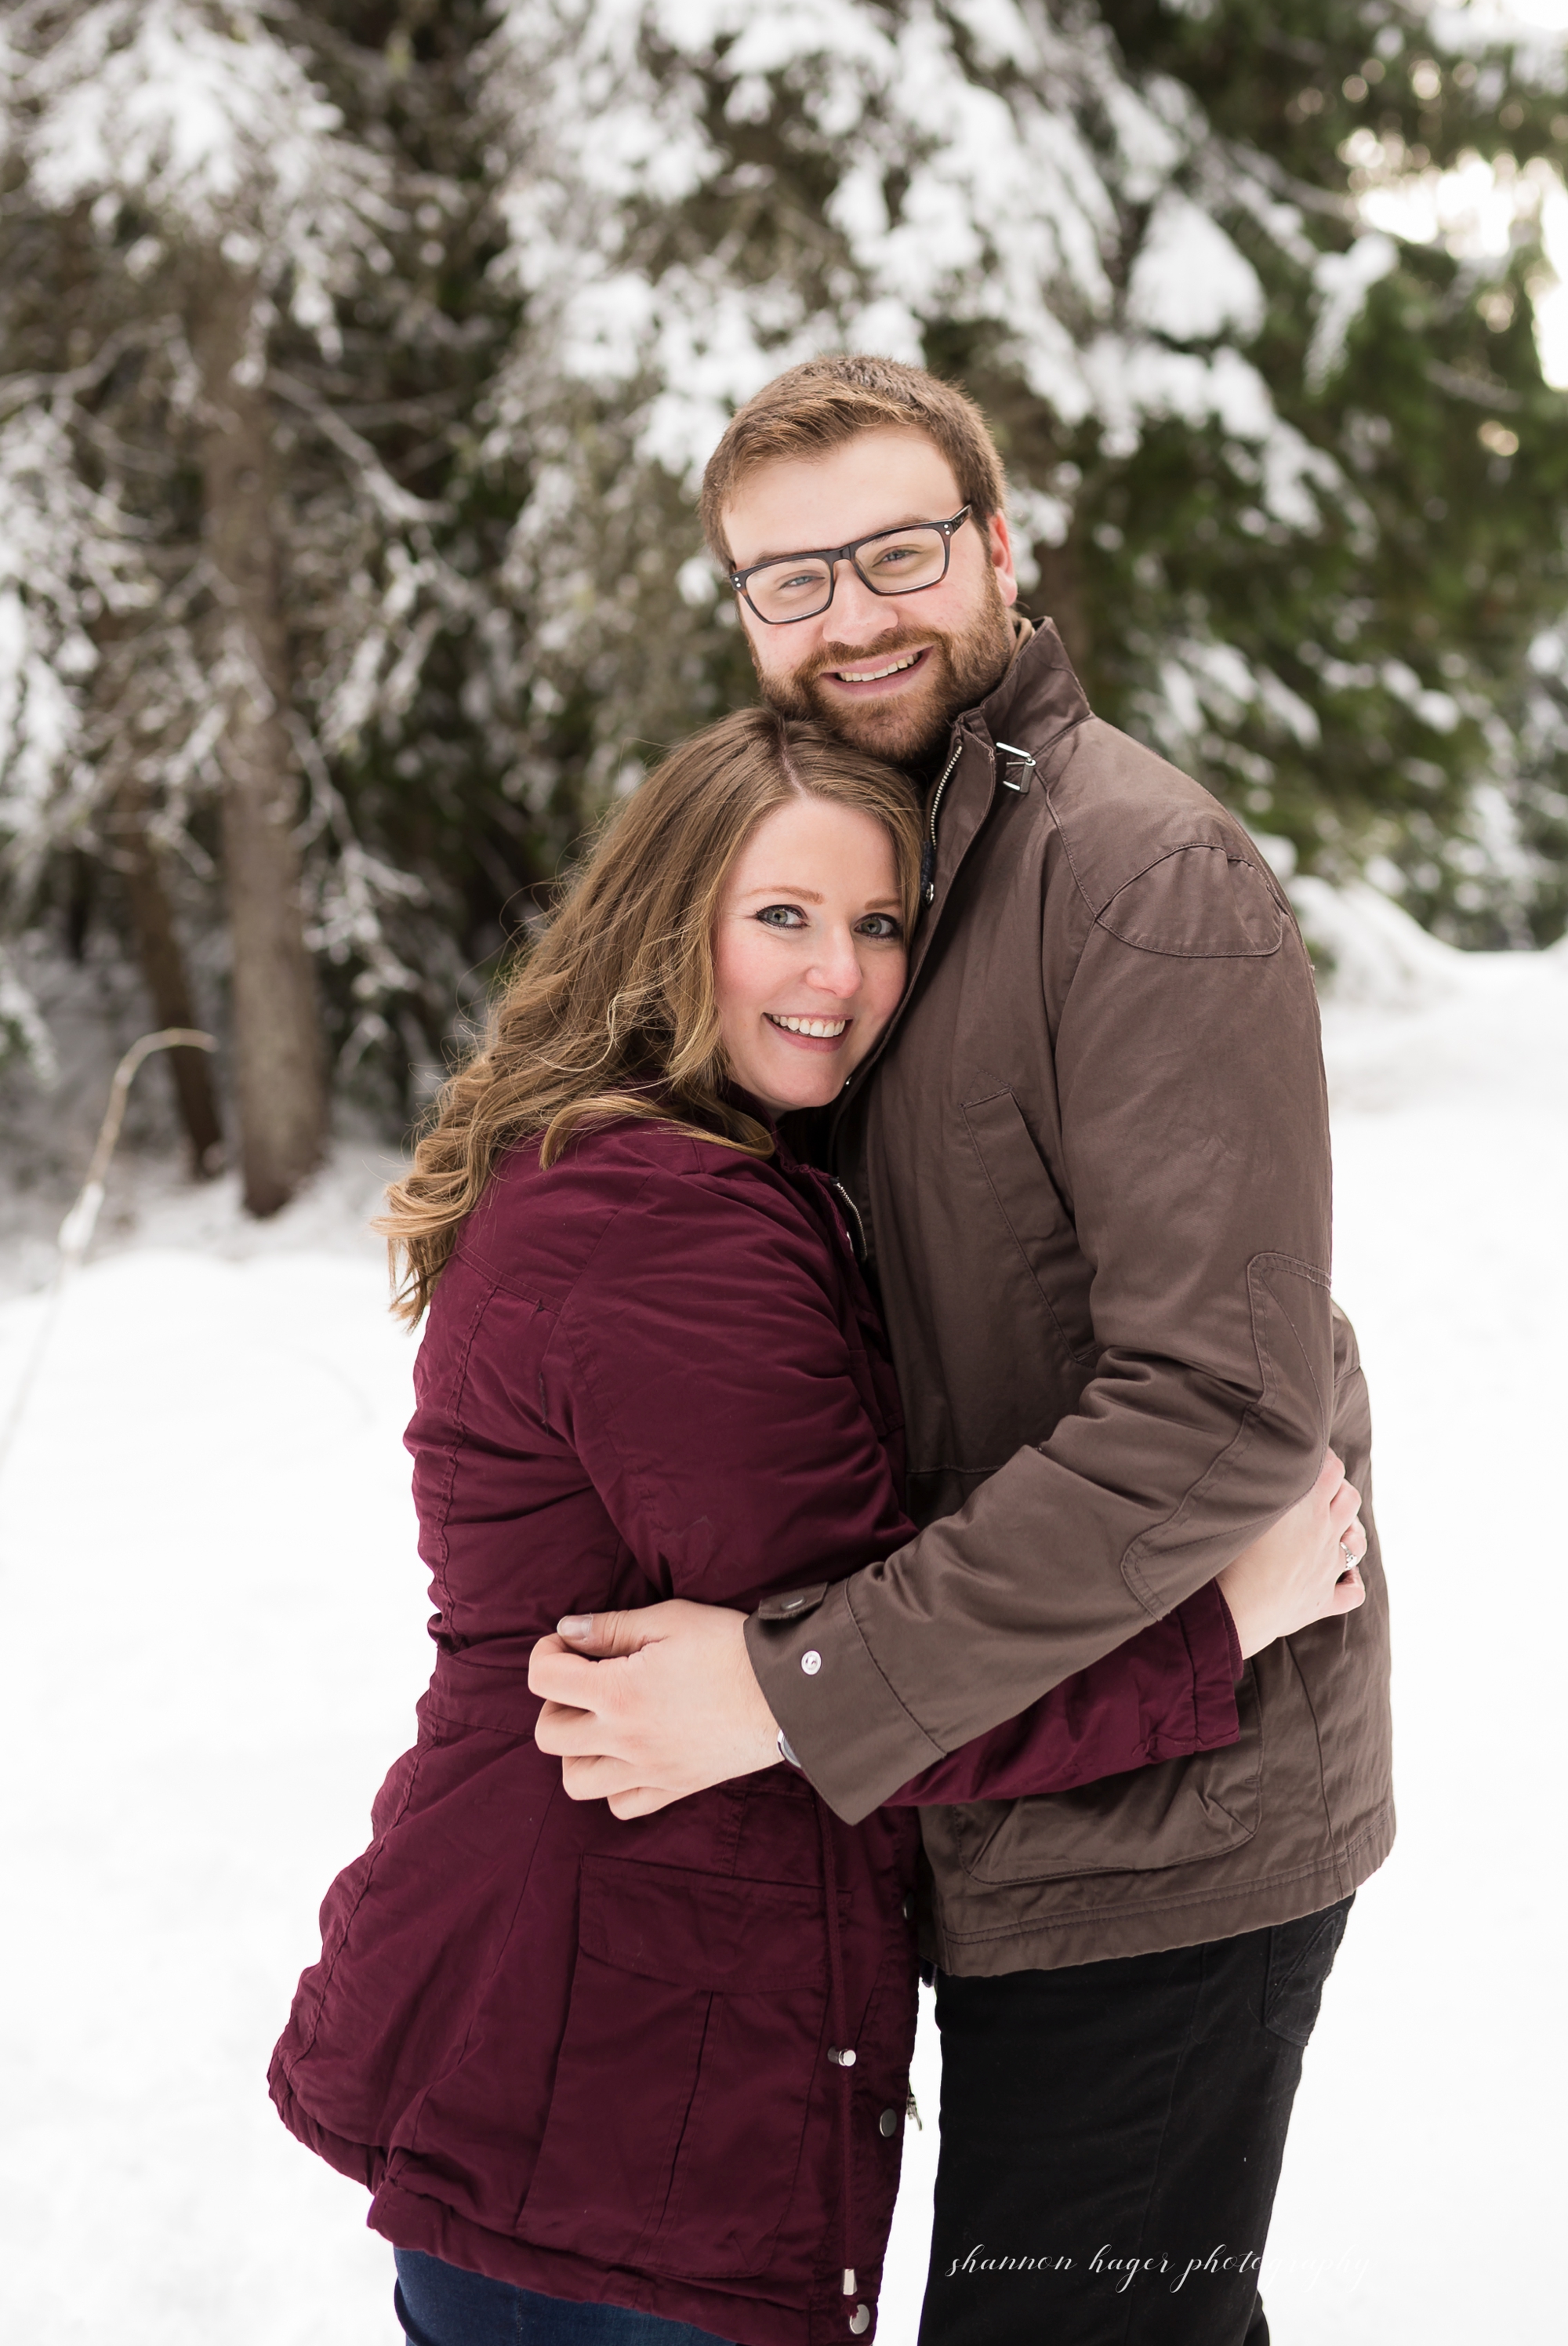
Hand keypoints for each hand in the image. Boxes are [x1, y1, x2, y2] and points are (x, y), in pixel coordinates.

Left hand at [528, 1599, 781, 1818]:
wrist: (789, 1692)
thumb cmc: (731, 1647)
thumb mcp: (670, 1619)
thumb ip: (611, 1627)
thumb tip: (568, 1630)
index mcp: (618, 1693)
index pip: (542, 1679)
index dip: (547, 1652)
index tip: (571, 1643)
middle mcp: (624, 1739)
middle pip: (548, 1734)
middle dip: (555, 1701)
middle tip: (586, 1680)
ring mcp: (648, 1771)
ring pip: (575, 1782)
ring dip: (576, 1750)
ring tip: (601, 1722)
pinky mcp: (673, 1788)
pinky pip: (620, 1806)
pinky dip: (613, 1784)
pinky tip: (630, 1753)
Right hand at [1217, 1450, 1367, 1660]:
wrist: (1232, 1606)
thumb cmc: (1227, 1549)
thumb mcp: (1238, 1499)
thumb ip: (1257, 1475)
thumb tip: (1259, 1451)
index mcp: (1307, 1505)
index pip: (1331, 1468)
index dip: (1322, 1457)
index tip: (1305, 1454)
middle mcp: (1324, 1533)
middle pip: (1350, 1498)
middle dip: (1338, 1487)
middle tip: (1316, 1487)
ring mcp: (1327, 1568)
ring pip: (1357, 1542)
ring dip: (1350, 1529)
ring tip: (1333, 1525)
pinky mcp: (1321, 1601)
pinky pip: (1351, 1593)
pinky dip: (1351, 1582)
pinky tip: (1342, 1577)